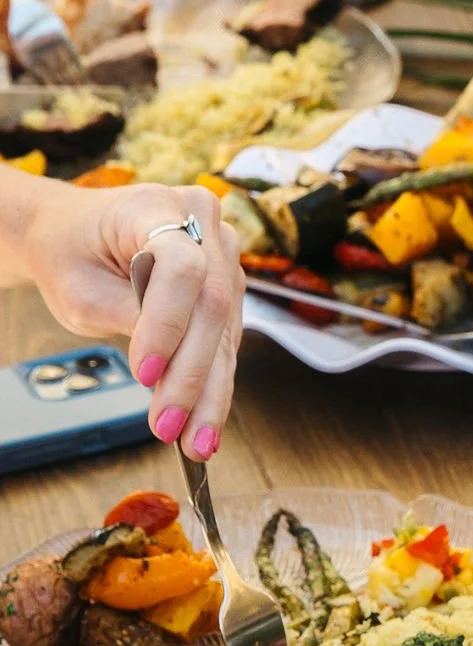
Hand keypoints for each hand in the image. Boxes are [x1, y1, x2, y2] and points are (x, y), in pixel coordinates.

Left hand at [2, 176, 242, 458]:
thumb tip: (169, 369)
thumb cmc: (70, 254)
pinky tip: (203, 422)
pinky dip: (214, 384)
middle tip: (171, 428)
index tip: (144, 374)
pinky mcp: (229, 289)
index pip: (181, 267)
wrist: (75, 238)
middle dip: (192, 377)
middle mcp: (202, 224)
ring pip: (227, 333)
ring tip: (194, 441)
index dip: (167, 324)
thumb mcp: (80, 290)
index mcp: (155, 205)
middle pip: (212, 307)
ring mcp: (223, 256)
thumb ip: (126, 319)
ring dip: (210, 392)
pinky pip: (227, 342)